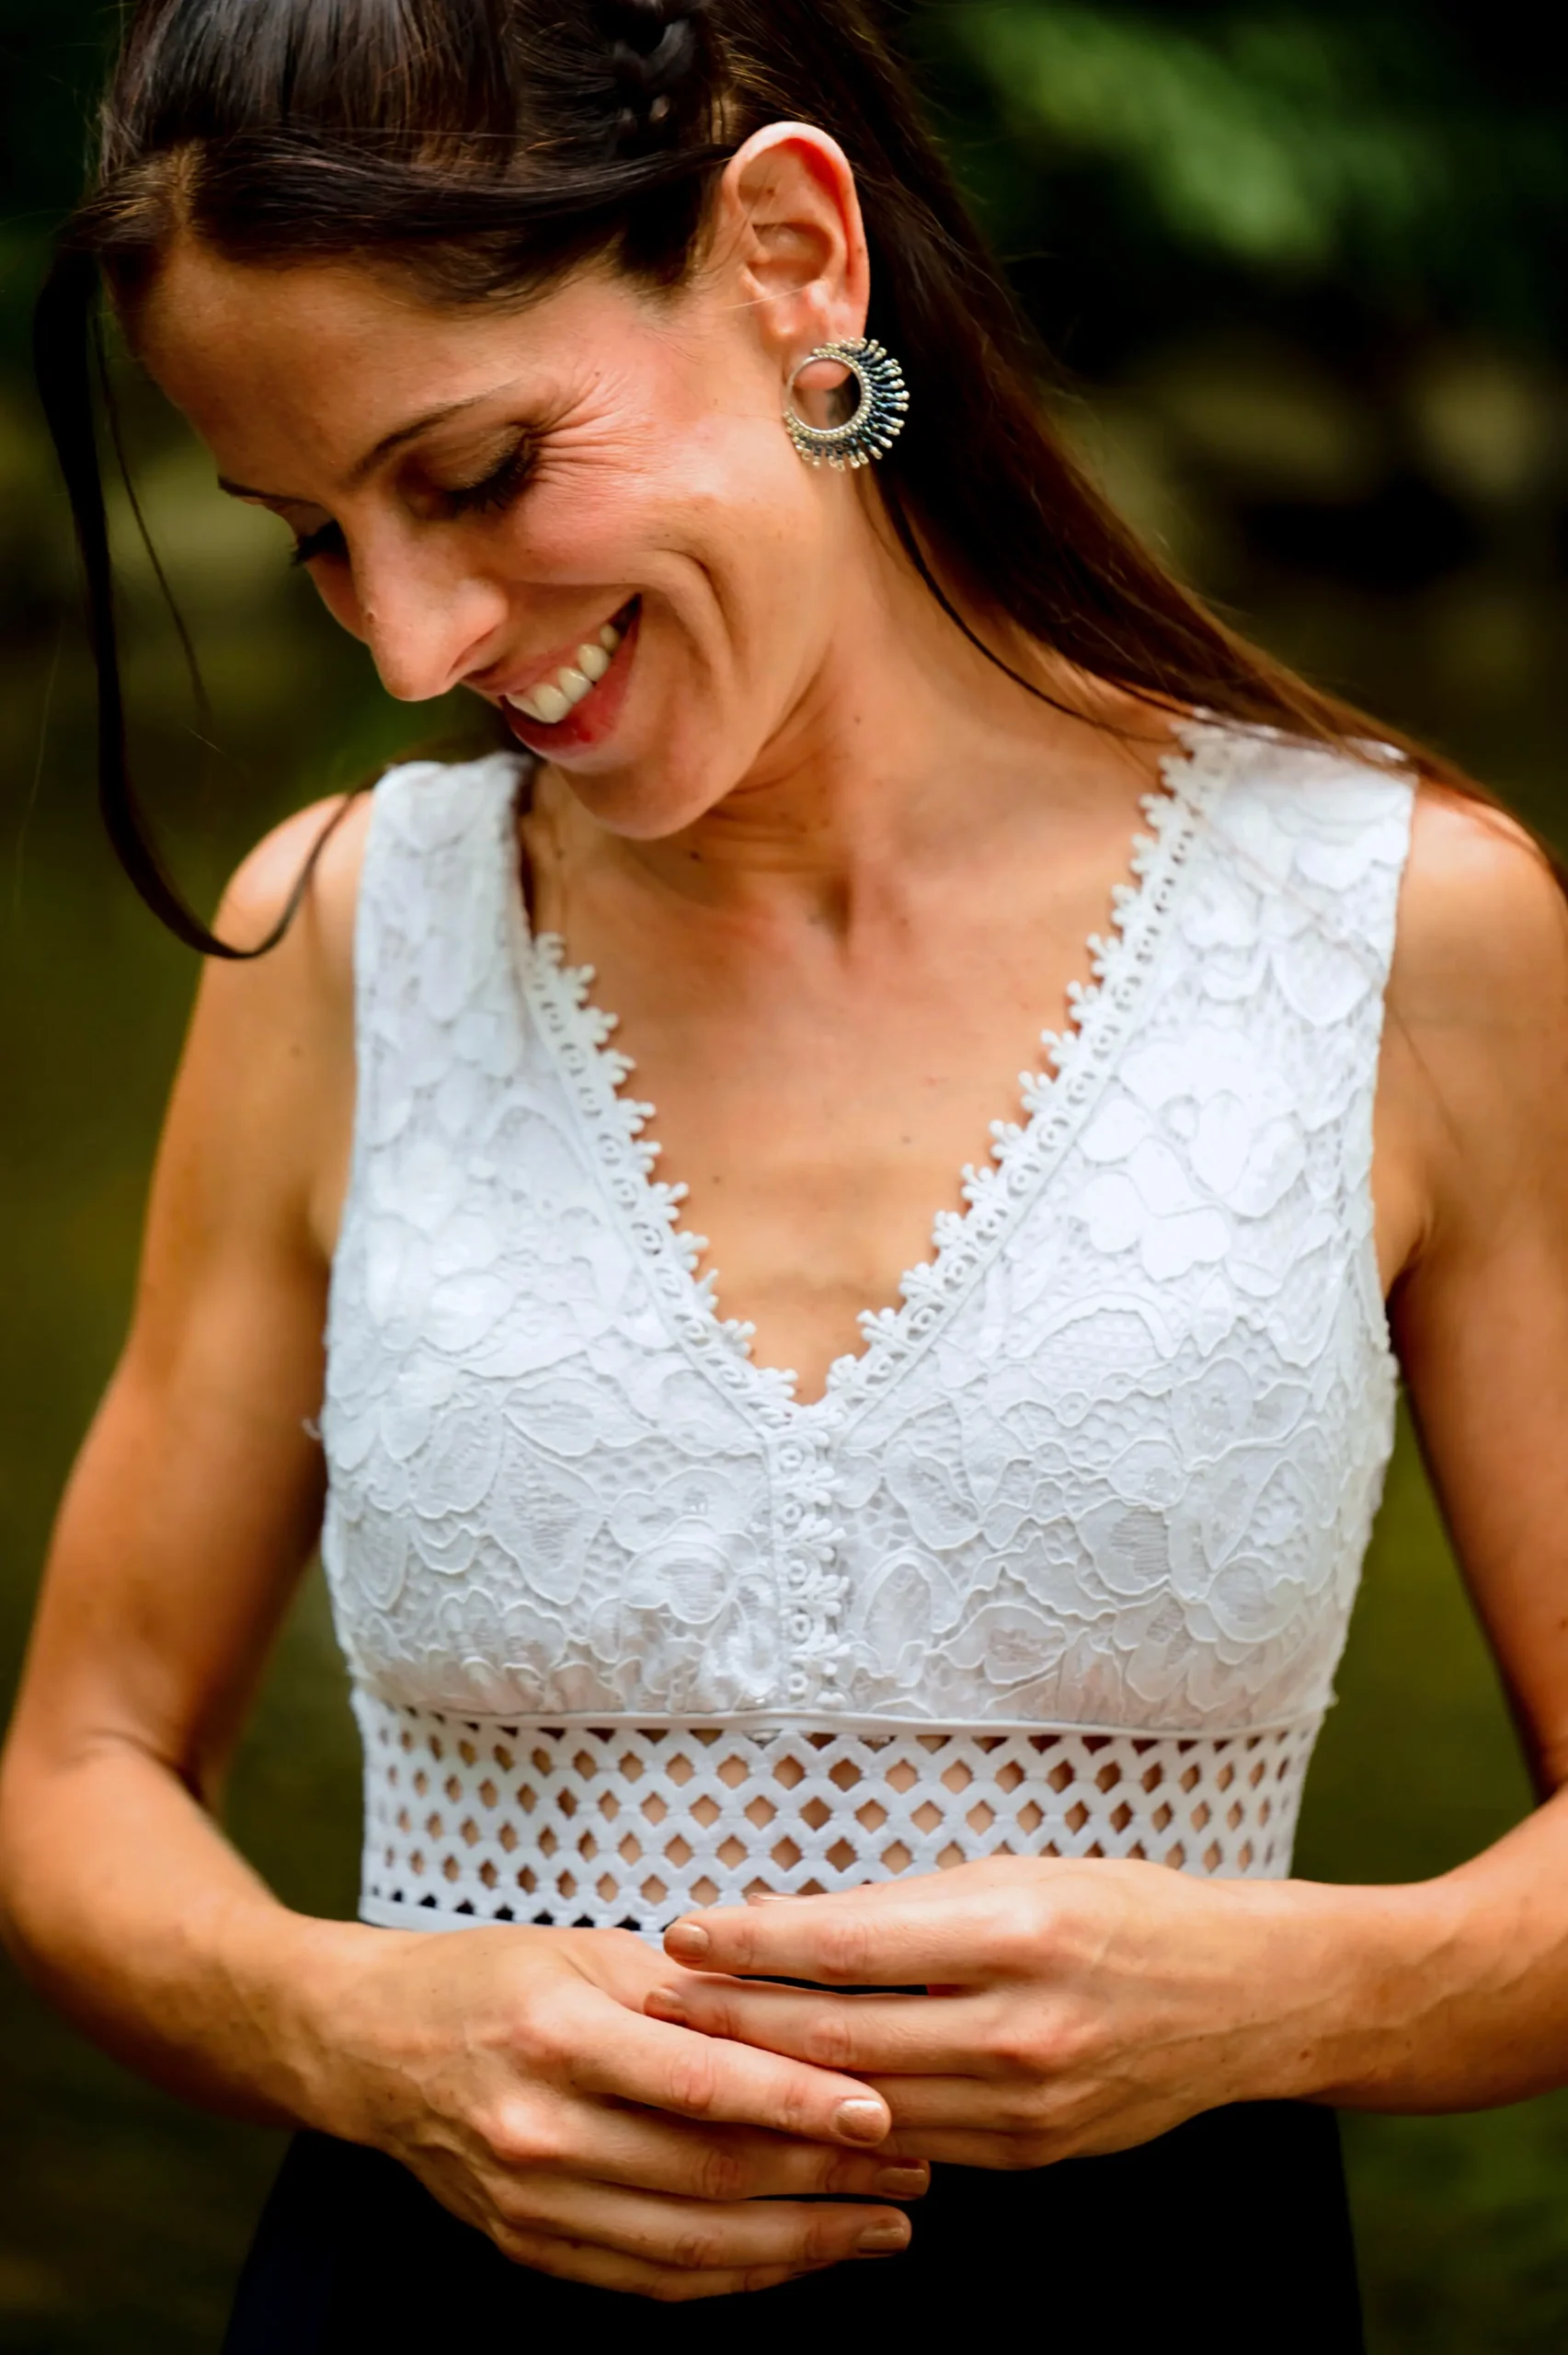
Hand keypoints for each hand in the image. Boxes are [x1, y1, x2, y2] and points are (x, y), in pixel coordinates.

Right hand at [323, 1921, 924, 2297]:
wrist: (371, 2046)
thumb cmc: (494, 1978)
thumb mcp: (589, 1950)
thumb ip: (695, 1990)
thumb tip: (814, 2009)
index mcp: (561, 2036)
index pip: (705, 2084)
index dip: (802, 2104)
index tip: (886, 2112)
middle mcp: (543, 2130)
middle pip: (711, 2173)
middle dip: (827, 2178)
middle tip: (913, 2169)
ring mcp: (533, 2204)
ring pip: (691, 2246)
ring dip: (801, 2243)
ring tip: (883, 2225)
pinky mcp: (530, 2249)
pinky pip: (651, 2279)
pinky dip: (736, 2276)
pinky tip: (797, 2255)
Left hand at [648, 1858, 1328, 2168]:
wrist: (1243, 1998)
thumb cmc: (1119, 1909)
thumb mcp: (1013, 1874)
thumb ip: (900, 1908)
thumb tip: (782, 1922)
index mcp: (1012, 1930)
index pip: (847, 1944)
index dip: (753, 1943)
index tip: (681, 1932)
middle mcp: (1020, 2025)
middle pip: (840, 2039)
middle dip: (734, 2025)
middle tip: (654, 2007)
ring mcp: (1028, 2107)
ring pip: (866, 2107)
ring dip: (771, 2088)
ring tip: (693, 2063)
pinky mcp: (1033, 2157)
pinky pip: (915, 2146)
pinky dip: (844, 2129)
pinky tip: (786, 2112)